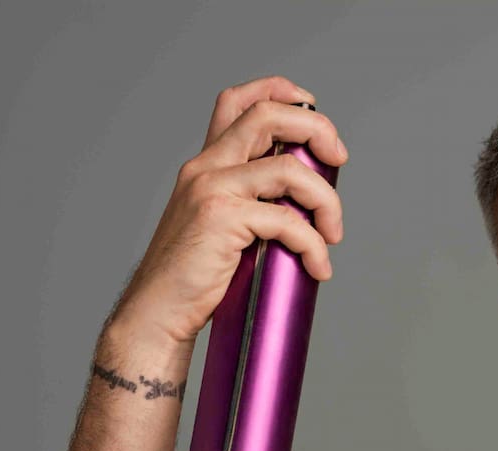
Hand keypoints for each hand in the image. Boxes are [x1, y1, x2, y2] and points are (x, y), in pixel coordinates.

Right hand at [110, 75, 347, 346]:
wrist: (159, 311)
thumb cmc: (195, 277)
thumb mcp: (224, 226)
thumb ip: (255, 204)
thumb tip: (310, 205)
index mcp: (207, 163)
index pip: (240, 100)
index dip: (282, 93)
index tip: (316, 117)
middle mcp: (206, 166)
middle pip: (268, 116)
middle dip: (317, 129)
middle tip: (339, 160)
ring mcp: (211, 189)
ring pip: (288, 168)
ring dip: (325, 200)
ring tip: (333, 234)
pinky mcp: (220, 218)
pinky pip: (286, 221)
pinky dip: (313, 245)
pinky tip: (318, 266)